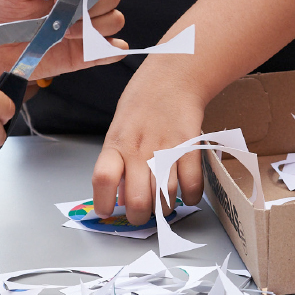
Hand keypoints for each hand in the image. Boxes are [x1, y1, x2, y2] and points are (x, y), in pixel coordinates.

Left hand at [0, 0, 127, 81]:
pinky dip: (112, 50)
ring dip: (94, 28)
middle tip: (67, 16)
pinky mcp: (85, 56)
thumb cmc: (7, 10)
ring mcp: (86, 32)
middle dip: (94, 7)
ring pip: (114, 23)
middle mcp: (84, 8)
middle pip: (111, 2)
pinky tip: (92, 47)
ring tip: (66, 33)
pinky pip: (114, 52)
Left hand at [92, 62, 206, 224]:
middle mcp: (139, 149)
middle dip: (139, 217)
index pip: (103, 179)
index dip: (103, 202)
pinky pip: (192, 185)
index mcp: (116, 144)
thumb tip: (120, 196)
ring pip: (165, 198)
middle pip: (137, 200)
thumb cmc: (142, 104)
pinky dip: (190, 197)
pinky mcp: (190, 148)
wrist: (173, 78)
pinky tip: (186, 194)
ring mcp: (166, 150)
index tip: (106, 211)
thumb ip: (117, 161)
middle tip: (141, 214)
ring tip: (163, 204)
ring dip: (164, 209)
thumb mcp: (119, 130)